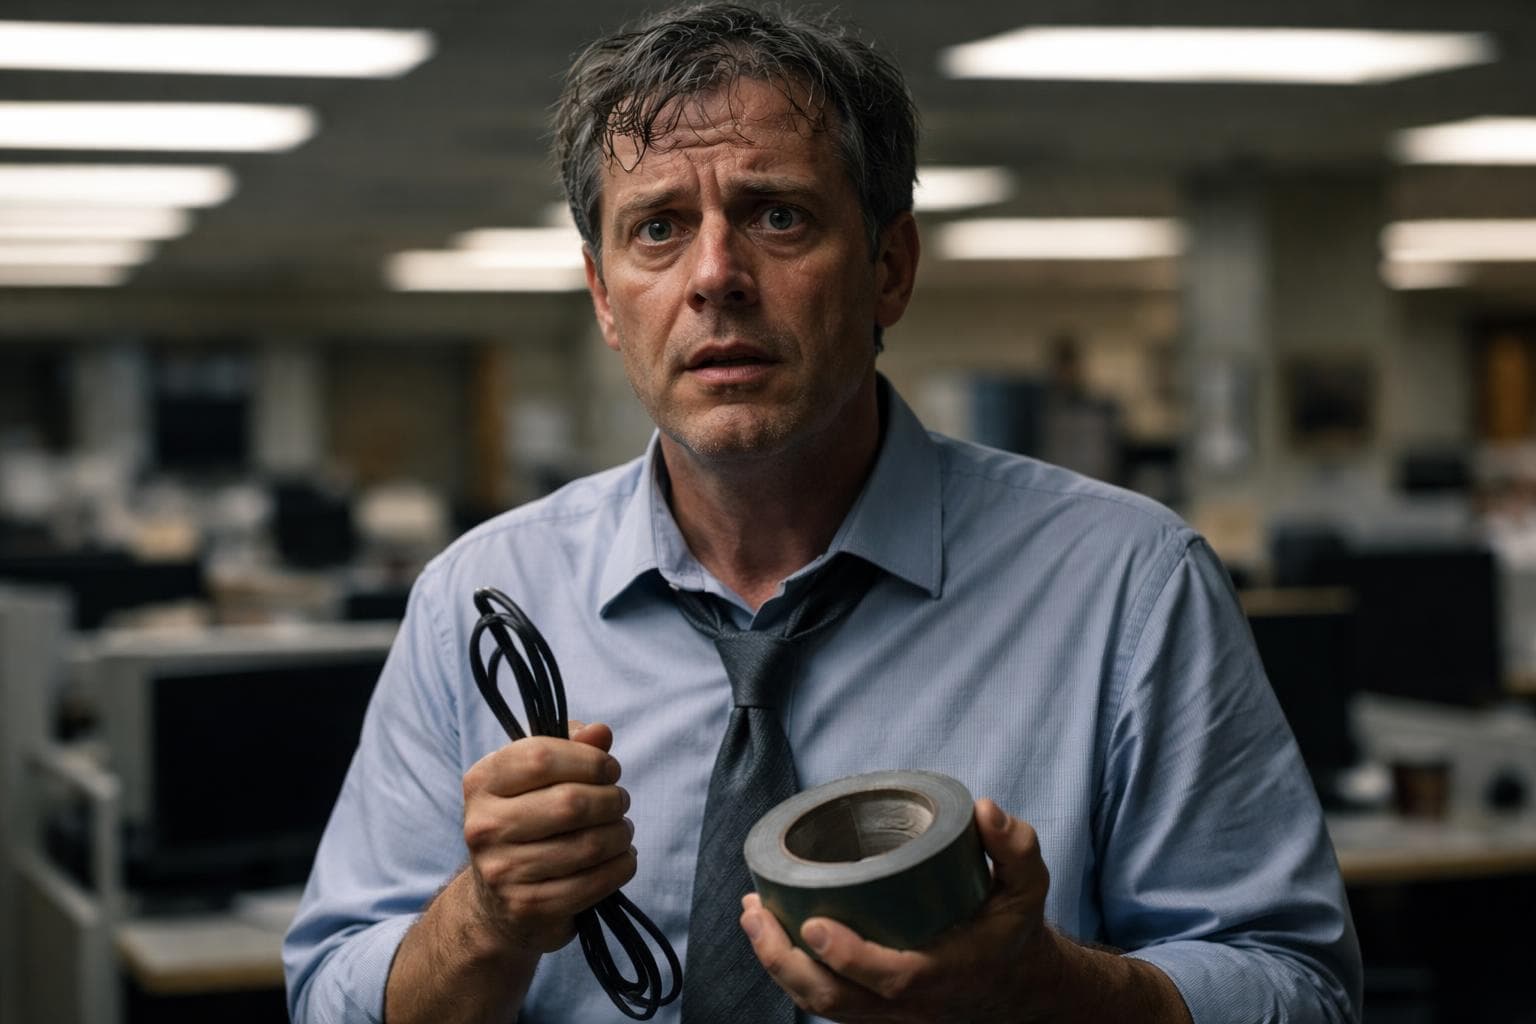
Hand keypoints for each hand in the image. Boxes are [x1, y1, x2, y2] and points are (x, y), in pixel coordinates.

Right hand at [461, 720, 636, 953]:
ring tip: (621, 830)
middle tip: (619, 801)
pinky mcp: (528, 906)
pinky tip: (622, 858)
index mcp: (482, 782)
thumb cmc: (529, 821)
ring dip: (620, 834)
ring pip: (588, 845)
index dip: (589, 760)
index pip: (541, 756)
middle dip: (611, 799)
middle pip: (570, 803)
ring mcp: (503, 871)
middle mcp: (484, 826)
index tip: (609, 770)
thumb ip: (571, 747)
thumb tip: (600, 732)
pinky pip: (594, 882)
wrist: (497, 900)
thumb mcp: (538, 778)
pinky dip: (621, 866)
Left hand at [739, 798, 1059, 1022]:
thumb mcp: (1027, 887)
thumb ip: (1015, 848)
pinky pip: (825, 1002)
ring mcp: (889, 1015)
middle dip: (785, 960)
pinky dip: (791, 973)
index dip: (850, 957)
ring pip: (823, 1005)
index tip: (814, 923)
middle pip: (836, 999)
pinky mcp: (874, 1012)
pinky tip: (770, 934)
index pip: (892, 978)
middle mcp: (911, 1005)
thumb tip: (985, 809)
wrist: (1018, 986)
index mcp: (945, 975)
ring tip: (753, 915)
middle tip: (755, 912)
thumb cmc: (1013, 930)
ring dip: (779, 965)